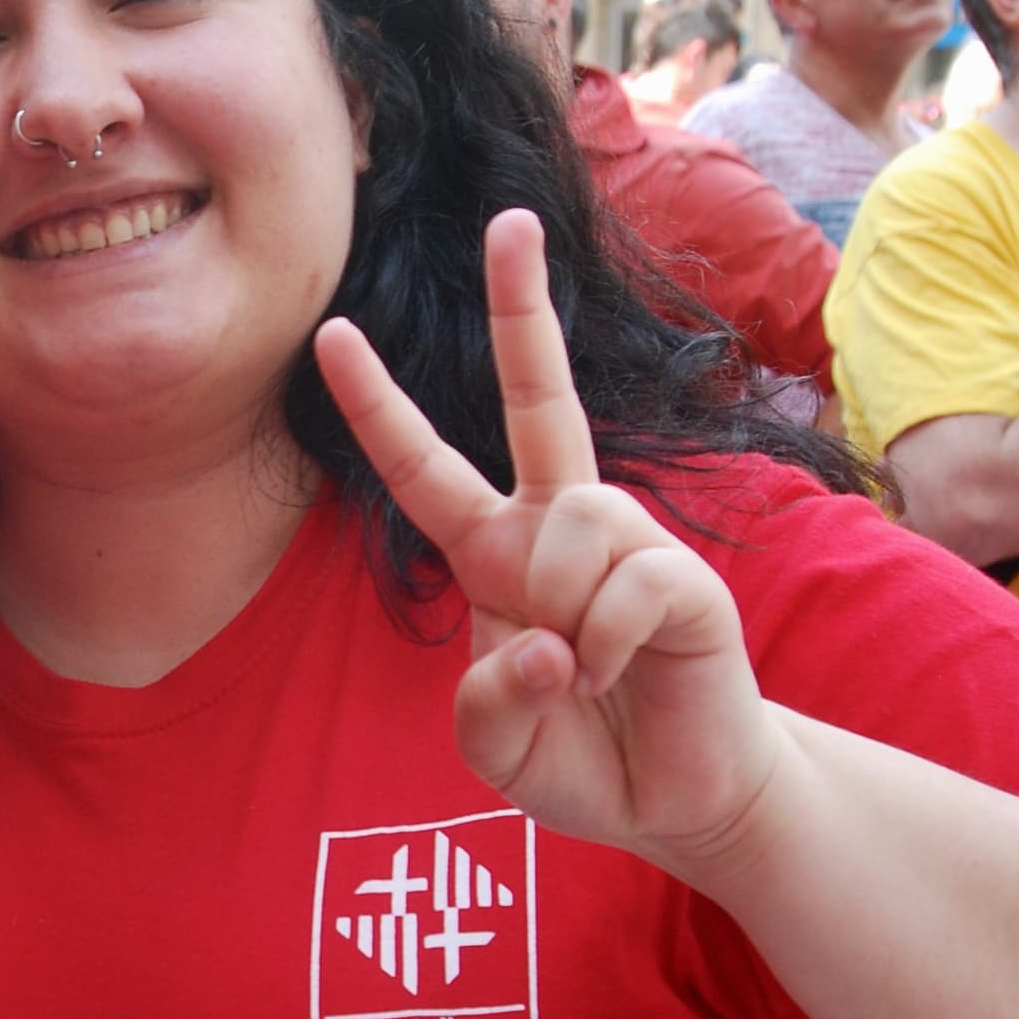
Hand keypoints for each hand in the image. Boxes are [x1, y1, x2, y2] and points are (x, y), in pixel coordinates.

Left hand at [312, 209, 791, 876]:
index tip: (331, 330)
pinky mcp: (687, 580)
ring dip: (563, 615)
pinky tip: (625, 675)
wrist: (678, 800)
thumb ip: (486, 701)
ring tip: (588, 671)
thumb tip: (546, 641)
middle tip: (511, 218)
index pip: (427, 467)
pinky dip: (607, 649)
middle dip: (522, 305)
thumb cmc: (583, 754)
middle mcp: (563, 527)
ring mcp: (629, 544)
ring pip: (572, 525)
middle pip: (541, 396)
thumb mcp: (495, 743)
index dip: (378, 404)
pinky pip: (625, 588)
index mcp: (499, 552)